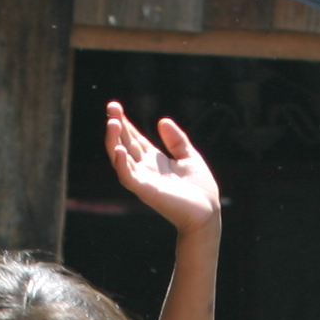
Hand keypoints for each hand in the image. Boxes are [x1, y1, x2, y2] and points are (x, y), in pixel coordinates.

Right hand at [105, 101, 221, 235]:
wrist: (207, 212)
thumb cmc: (200, 189)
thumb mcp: (189, 157)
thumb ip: (176, 140)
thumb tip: (162, 120)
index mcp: (154, 160)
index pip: (133, 138)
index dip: (125, 123)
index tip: (115, 106)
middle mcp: (145, 168)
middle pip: (124, 143)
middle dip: (116, 125)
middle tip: (111, 106)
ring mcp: (143, 179)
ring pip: (120, 158)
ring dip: (114, 140)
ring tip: (112, 122)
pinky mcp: (146, 191)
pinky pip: (127, 176)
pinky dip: (121, 163)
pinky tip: (119, 149)